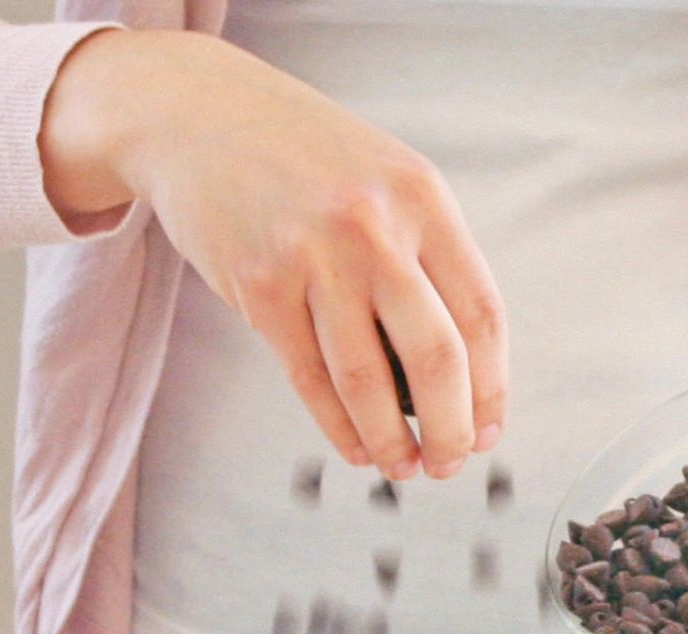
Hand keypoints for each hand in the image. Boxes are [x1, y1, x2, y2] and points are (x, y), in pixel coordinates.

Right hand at [40, 29, 506, 479]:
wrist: (195, 114)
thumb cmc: (299, 157)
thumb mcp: (384, 180)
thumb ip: (424, 257)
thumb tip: (460, 371)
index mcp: (422, 198)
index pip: (481, 315)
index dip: (492, 389)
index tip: (489, 430)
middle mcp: (373, 226)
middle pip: (436, 359)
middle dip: (451, 430)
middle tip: (450, 462)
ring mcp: (314, 257)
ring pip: (370, 382)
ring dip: (392, 443)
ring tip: (403, 466)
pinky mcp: (261, 288)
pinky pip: (311, 380)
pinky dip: (340, 427)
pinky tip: (358, 447)